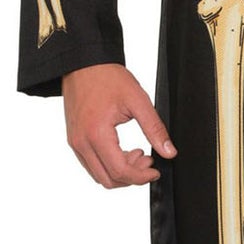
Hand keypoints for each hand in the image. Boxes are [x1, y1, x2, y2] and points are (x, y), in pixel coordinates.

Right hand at [62, 63, 176, 187]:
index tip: (155, 171)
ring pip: (98, 175)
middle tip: (148, 161)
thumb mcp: (138, 100)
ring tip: (138, 154)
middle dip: (132, 177)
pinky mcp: (74, 140)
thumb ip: (155, 129)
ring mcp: (75, 142)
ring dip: (120, 172)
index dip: (141, 177)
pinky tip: (123, 151)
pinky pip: (91, 164)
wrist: (83, 63)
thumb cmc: (107, 77)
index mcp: (96, 134)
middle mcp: (81, 143)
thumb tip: (169, 151)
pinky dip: (108, 165)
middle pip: (108, 179)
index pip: (120, 171)